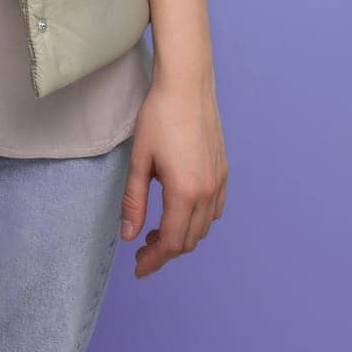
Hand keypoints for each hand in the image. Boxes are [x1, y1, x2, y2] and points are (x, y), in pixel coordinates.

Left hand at [119, 77, 227, 278]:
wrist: (187, 85)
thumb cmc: (159, 117)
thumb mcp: (139, 159)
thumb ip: (134, 201)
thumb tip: (128, 235)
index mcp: (185, 192)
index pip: (171, 242)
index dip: (154, 259)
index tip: (138, 267)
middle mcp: (208, 192)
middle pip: (189, 239)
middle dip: (166, 251)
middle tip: (142, 249)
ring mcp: (219, 181)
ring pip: (204, 227)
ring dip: (182, 236)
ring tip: (157, 231)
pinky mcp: (223, 170)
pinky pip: (215, 209)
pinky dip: (198, 220)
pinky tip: (181, 211)